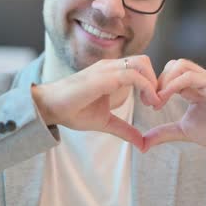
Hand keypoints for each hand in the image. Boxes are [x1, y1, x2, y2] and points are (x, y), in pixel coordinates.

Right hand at [32, 55, 160, 150]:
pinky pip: (132, 75)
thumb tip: (142, 144)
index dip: (151, 83)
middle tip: (156, 102)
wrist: (49, 107)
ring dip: (153, 83)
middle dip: (156, 80)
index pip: (139, 67)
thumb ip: (124, 129)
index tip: (153, 104)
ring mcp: (107, 69)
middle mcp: (110, 66)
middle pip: (144, 61)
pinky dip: (146, 87)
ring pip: (141, 64)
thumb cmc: (72, 111)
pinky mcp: (103, 77)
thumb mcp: (105, 122)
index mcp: (111, 73)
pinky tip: (147, 103)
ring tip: (153, 103)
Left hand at [143, 59, 205, 159]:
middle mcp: (199, 79)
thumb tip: (142, 143)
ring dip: (164, 80)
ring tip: (158, 101)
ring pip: (179, 65)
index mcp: (191, 86)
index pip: (168, 73)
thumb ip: (164, 132)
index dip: (154, 85)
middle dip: (157, 80)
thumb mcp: (184, 131)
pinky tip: (164, 99)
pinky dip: (173, 85)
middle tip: (150, 101)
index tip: (146, 103)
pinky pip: (190, 76)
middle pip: (172, 64)